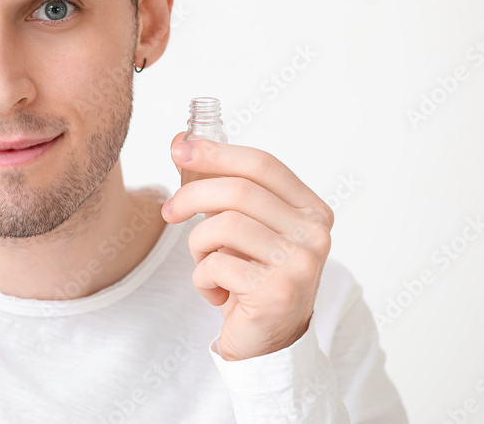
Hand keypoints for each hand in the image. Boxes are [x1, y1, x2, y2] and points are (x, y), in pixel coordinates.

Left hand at [163, 135, 334, 360]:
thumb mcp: (243, 226)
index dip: (216, 152)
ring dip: (198, 245)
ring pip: (223, 226)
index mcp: (312, 210)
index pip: (262, 165)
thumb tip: (181, 142)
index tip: (180, 150)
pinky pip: (216, 265)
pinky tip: (216, 291)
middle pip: (238, 191)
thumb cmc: (251, 275)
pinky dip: (202, 277)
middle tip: (169, 211)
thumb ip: (221, 185)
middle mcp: (314, 234)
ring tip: (204, 262)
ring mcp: (299, 264)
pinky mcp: (277, 293)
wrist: (266, 341)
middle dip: (191, 195)